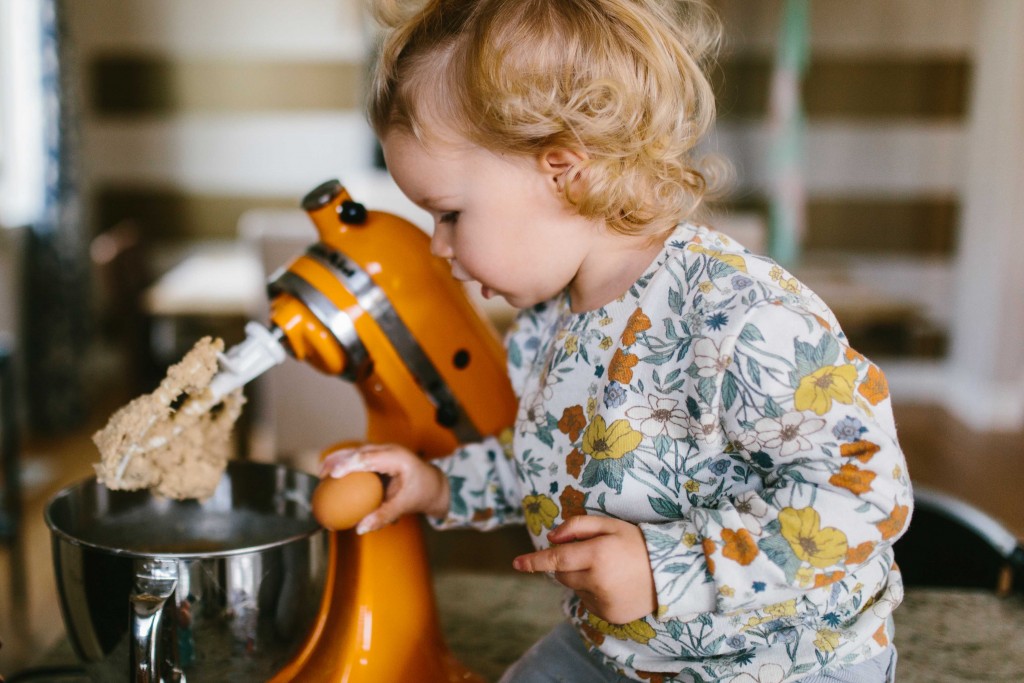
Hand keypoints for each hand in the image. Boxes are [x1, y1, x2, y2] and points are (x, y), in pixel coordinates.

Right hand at [319, 444, 449, 533]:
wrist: (434, 484)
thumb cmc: (422, 492)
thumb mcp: (404, 506)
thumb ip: (382, 516)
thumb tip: (359, 528)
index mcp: (398, 458)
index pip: (369, 458)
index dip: (349, 464)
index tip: (333, 475)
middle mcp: (390, 450)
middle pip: (359, 450)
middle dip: (338, 459)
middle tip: (322, 473)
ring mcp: (385, 450)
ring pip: (357, 450)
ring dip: (339, 459)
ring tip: (321, 472)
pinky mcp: (380, 456)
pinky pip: (360, 457)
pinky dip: (346, 463)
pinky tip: (332, 475)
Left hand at [512, 516, 656, 624]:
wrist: (671, 572)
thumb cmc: (637, 543)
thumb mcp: (610, 525)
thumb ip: (578, 525)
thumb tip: (551, 537)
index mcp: (596, 554)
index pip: (555, 559)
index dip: (533, 561)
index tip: (516, 563)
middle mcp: (597, 580)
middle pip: (561, 575)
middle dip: (566, 564)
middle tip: (588, 554)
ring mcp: (602, 601)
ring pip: (574, 588)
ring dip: (581, 578)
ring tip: (607, 569)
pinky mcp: (608, 615)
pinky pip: (588, 601)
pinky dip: (593, 592)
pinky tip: (613, 584)